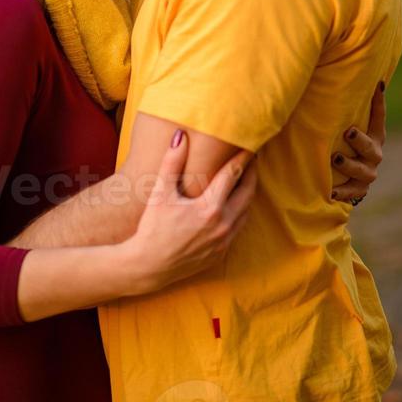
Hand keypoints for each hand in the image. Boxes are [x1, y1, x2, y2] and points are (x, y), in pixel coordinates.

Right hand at [126, 132, 255, 293]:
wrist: (149, 266)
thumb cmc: (153, 227)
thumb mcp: (161, 193)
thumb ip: (172, 162)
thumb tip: (180, 135)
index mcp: (210, 208)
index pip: (233, 175)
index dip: (242, 158)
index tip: (248, 145)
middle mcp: (223, 225)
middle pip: (247, 192)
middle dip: (251, 173)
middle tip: (252, 159)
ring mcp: (224, 241)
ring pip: (246, 212)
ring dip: (247, 194)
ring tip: (245, 179)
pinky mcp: (221, 253)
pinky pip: (238, 228)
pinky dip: (239, 213)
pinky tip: (233, 205)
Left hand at [331, 83, 384, 203]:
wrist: (341, 174)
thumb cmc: (336, 140)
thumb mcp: (339, 125)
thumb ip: (334, 111)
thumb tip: (311, 86)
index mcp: (373, 134)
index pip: (378, 116)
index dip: (378, 102)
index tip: (377, 85)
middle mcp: (374, 153)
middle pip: (372, 147)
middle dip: (360, 140)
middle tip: (348, 132)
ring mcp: (368, 172)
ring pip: (364, 171)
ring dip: (350, 165)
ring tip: (335, 159)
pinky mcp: (359, 189)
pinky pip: (354, 192)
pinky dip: (343, 192)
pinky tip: (331, 191)